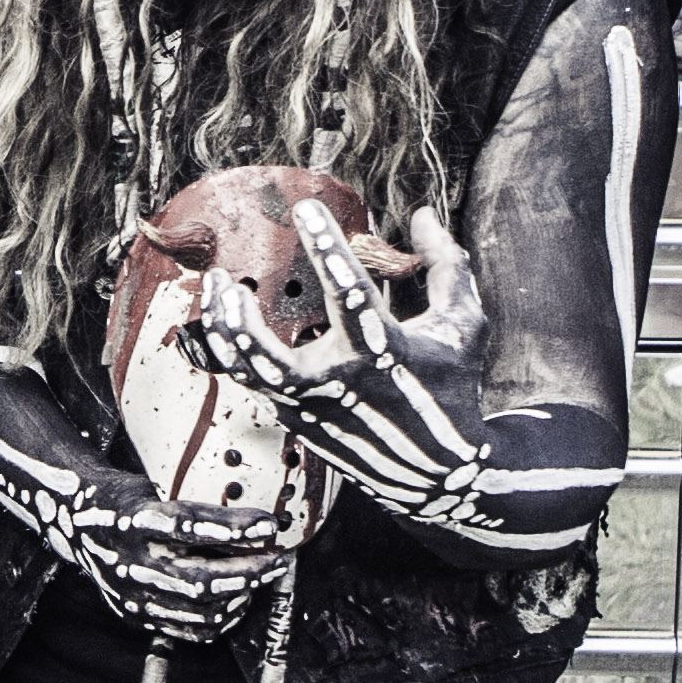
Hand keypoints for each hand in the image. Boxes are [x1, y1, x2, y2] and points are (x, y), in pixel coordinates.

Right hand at [59, 478, 298, 645]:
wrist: (78, 525)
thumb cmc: (127, 500)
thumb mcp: (152, 488)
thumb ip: (194, 506)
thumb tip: (255, 521)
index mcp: (134, 521)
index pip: (189, 527)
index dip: (233, 529)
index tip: (267, 525)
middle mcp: (131, 562)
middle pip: (200, 579)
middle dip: (249, 572)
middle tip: (277, 559)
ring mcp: (132, 594)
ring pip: (200, 608)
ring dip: (241, 595)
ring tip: (261, 577)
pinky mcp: (136, 614)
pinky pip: (189, 629)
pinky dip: (222, 617)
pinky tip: (238, 600)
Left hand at [200, 201, 491, 530]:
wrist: (441, 473)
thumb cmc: (453, 388)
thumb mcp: (464, 326)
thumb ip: (446, 266)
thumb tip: (423, 213)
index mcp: (384, 354)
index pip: (350, 294)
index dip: (327, 247)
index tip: (306, 209)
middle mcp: (340, 383)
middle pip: (269, 358)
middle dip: (239, 318)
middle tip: (224, 277)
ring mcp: (312, 407)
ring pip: (250, 373)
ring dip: (225, 332)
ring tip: (216, 290)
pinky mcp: (299, 421)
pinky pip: (254, 383)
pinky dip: (234, 352)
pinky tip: (224, 321)